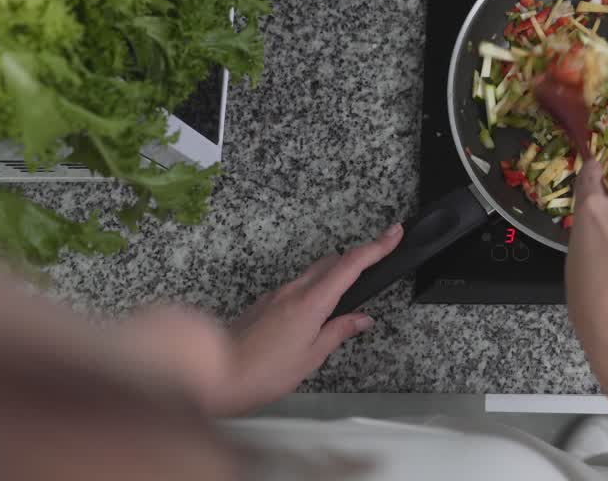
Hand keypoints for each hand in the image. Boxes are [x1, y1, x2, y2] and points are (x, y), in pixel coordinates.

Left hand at [214, 223, 402, 414]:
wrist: (214, 374)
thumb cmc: (262, 372)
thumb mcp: (311, 357)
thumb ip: (339, 332)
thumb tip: (361, 319)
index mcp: (311, 302)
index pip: (351, 264)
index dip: (376, 246)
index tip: (393, 233)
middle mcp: (293, 291)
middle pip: (332, 262)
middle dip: (356, 260)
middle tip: (375, 267)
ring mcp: (276, 294)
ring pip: (312, 273)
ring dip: (332, 278)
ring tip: (344, 302)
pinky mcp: (264, 303)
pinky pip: (296, 288)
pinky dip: (312, 292)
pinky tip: (313, 316)